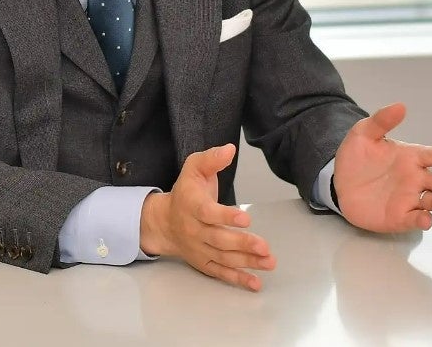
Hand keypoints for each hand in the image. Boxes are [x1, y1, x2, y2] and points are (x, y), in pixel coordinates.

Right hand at [139, 144, 275, 290]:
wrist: (162, 221)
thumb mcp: (194, 167)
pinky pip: (220, 272)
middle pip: (219, 240)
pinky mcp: (203, 262)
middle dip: (243, 244)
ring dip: (247, 262)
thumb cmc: (185, 192)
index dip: (226, 217)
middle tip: (264, 246)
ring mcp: (199, 249)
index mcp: (192, 205)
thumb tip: (229, 149)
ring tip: (268, 262)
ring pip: (223, 258)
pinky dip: (237, 279)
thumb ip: (211, 158)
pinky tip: (256, 282)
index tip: (245, 218)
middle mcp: (195, 230)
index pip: (208, 213)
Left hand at [333, 102, 431, 232]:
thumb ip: (382, 121)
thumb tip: (400, 106)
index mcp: (412, 157)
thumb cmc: (356, 157)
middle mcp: (416, 178)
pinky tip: (425, 219)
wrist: (337, 182)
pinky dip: (424, 221)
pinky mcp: (400, 217)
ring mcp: (409, 198)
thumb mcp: (364, 134)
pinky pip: (416, 220)